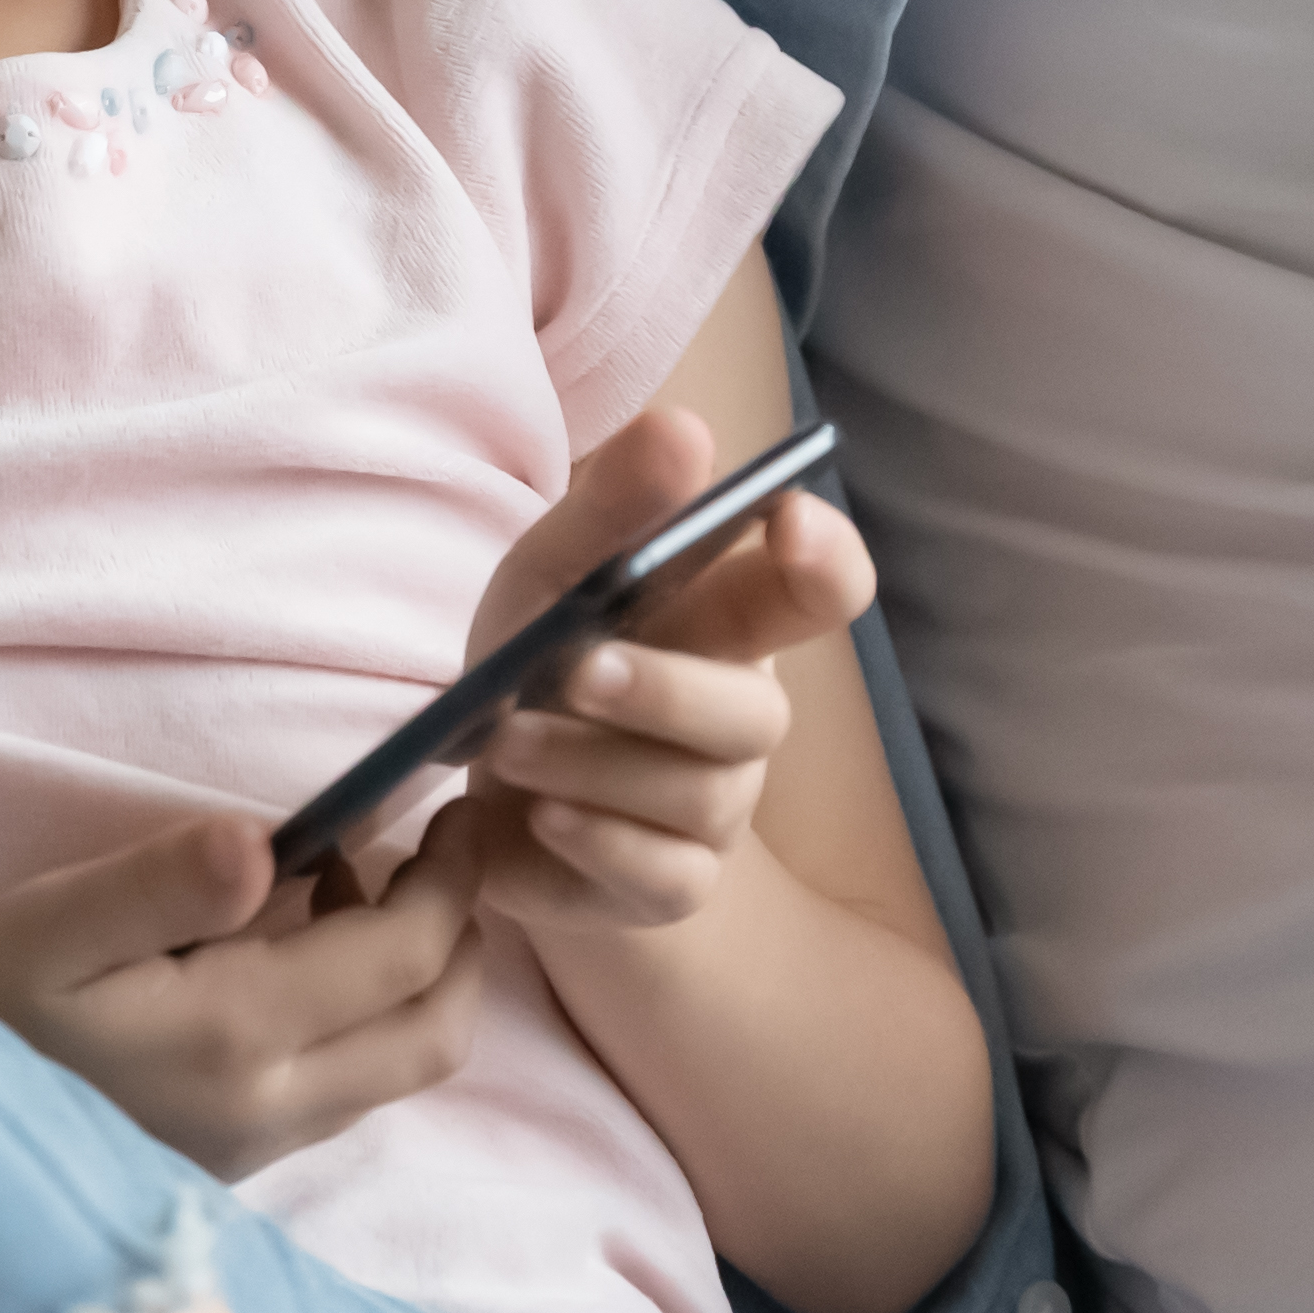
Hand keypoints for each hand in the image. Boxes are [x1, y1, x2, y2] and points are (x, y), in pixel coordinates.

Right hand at [0, 809, 490, 1181]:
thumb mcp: (49, 926)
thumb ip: (162, 885)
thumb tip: (264, 843)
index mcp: (237, 1038)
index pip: (404, 957)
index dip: (452, 879)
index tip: (454, 809)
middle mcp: (270, 1109)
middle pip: (434, 1035)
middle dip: (463, 937)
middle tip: (440, 851)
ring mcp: (257, 1149)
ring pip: (396, 1071)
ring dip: (415, 977)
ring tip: (348, 886)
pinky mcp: (233, 1164)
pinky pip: (345, 1092)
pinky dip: (365, 1016)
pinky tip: (289, 952)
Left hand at [418, 401, 881, 946]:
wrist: (486, 786)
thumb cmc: (539, 656)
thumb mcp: (552, 570)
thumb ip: (615, 505)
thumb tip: (685, 427)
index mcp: (731, 622)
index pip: (823, 588)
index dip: (827, 558)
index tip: (786, 520)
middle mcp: (741, 716)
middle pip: (757, 713)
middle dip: (666, 690)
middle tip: (576, 671)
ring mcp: (715, 809)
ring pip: (698, 797)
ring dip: (592, 763)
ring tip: (508, 740)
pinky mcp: (670, 884)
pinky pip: (665, 875)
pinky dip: (597, 842)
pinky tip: (539, 817)